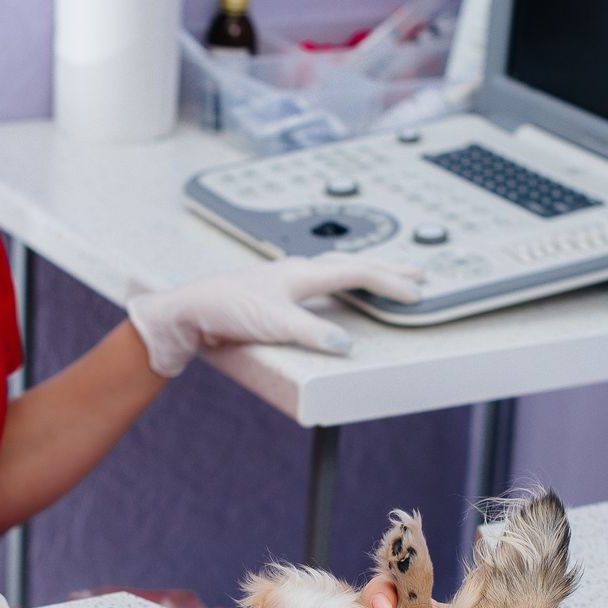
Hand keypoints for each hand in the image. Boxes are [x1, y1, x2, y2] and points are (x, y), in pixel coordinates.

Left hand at [126, 254, 423, 376]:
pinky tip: (335, 285)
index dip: (389, 283)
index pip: (357, 273)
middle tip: (417, 272)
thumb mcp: (274, 325)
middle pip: (353, 263)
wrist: (190, 310)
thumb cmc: (227, 310)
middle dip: (387, 268)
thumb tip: (346, 344)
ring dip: (365, 269)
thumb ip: (312, 334)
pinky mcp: (276, 290)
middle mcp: (298, 270)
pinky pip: (320, 277)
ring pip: (336, 266)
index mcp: (303, 274)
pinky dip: (340, 278)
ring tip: (384, 274)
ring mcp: (286, 277)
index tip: (416, 295)